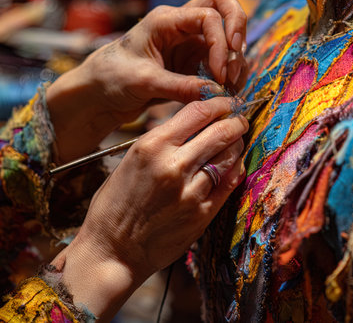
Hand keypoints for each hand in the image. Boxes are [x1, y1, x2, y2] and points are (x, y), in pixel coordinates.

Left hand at [47, 0, 247, 161]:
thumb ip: (180, 87)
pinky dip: (229, 73)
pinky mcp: (193, 62)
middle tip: (234, 64)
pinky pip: (221, 60)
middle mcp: (182, 26)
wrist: (99, 93)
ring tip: (230, 87)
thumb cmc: (112, 77)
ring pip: (227, 36)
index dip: (221, 42)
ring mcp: (190, 43)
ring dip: (235, 59)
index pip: (208, 14)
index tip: (219, 74)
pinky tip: (226, 91)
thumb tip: (217, 93)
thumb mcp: (144, 82)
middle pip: (223, 6)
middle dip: (237, 31)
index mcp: (166, 20)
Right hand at [51, 97, 247, 320]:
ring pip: (229, 155)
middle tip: (240, 119)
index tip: (225, 102)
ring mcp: (191, 191)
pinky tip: (233, 164)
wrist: (112, 251)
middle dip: (235, 120)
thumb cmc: (114, 204)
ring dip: (237, 143)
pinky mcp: (202, 214)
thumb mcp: (131, 160)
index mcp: (151, 146)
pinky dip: (235, 169)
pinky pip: (230, 182)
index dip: (217, 103)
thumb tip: (191, 125)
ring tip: (237, 140)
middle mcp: (173, 165)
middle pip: (220, 130)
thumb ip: (162, 140)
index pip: (197, 111)